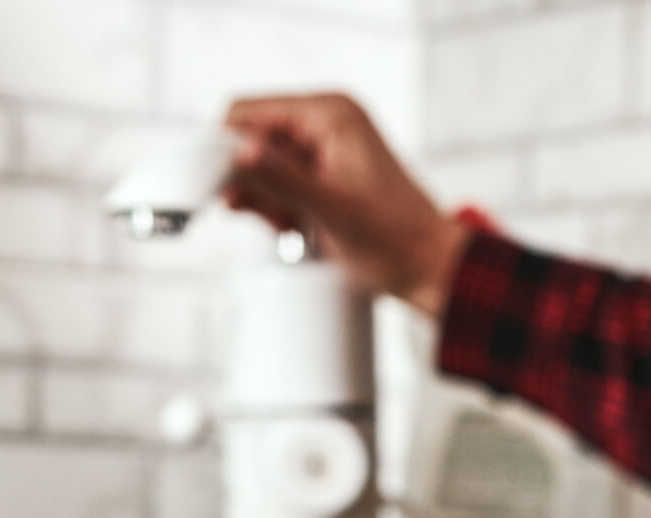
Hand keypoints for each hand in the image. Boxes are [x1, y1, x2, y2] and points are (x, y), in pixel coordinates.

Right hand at [222, 94, 467, 315]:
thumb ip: (283, 180)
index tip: (215, 187)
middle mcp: (323, 122)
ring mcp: (322, 149)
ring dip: (261, 200)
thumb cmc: (400, 241)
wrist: (435, 271)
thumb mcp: (334, 210)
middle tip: (270, 217)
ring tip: (290, 227)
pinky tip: (293, 230)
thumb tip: (240, 153)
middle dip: (247, 181)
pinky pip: (276, 184)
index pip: (247, 113)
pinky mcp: (322, 175)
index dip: (225, 148)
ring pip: (258, 165)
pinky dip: (274, 208)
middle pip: (249, 139)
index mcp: (329, 113)